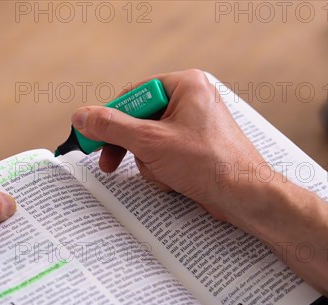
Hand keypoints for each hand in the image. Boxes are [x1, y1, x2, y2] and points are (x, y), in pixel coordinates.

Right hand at [71, 69, 269, 223]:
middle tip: (109, 162)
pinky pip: (164, 154)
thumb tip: (82, 116)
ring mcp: (195, 126)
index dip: (112, 119)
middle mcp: (192, 100)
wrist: (246, 196)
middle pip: (140, 120)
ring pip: (150, 141)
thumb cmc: (210, 163)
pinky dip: (163, 170)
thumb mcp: (150, 142)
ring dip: (149, 162)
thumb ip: (112, 127)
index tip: (92, 137)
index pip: (133, 95)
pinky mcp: (196, 148)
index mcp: (186, 85)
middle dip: (131, 147)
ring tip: (164, 174)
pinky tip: (175, 180)